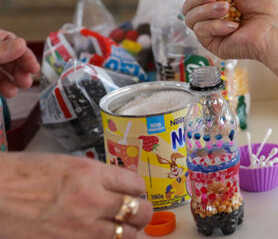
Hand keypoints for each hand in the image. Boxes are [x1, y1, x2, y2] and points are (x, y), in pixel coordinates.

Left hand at [0, 30, 39, 97]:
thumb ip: (1, 50)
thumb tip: (22, 44)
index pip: (10, 41)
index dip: (24, 54)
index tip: (34, 68)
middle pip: (7, 59)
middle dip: (18, 71)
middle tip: (26, 83)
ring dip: (8, 84)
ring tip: (12, 93)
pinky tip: (1, 100)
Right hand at [0, 152, 153, 238]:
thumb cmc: (16, 176)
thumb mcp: (61, 164)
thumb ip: (90, 176)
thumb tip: (110, 186)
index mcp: (90, 172)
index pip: (135, 184)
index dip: (139, 191)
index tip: (137, 194)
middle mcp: (91, 199)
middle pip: (139, 211)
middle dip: (141, 214)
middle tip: (138, 216)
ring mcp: (80, 227)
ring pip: (125, 236)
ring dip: (126, 233)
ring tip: (122, 231)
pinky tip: (99, 237)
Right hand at [182, 0, 277, 80]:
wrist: (277, 30)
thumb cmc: (269, 10)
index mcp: (224, 3)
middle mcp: (216, 17)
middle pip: (189, 7)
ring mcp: (214, 32)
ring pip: (190, 18)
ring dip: (207, 10)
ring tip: (226, 8)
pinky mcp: (214, 45)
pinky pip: (201, 31)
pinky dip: (215, 25)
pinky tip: (232, 26)